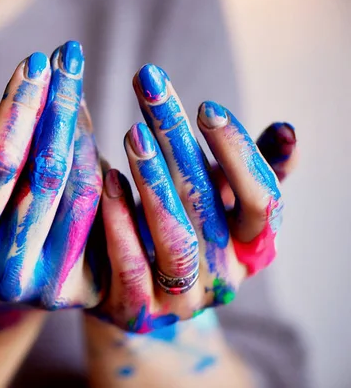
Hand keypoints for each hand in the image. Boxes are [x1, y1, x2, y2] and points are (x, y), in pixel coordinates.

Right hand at [0, 41, 102, 308]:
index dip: (17, 109)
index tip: (35, 61)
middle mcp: (5, 274)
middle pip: (46, 175)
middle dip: (59, 107)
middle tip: (69, 57)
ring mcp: (48, 284)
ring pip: (80, 190)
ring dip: (82, 129)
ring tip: (75, 86)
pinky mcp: (84, 286)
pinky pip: (102, 210)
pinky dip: (97, 162)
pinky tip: (86, 126)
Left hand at [93, 64, 297, 331]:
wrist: (137, 293)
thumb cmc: (182, 229)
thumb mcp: (217, 199)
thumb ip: (249, 169)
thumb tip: (288, 131)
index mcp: (251, 246)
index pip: (261, 199)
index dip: (238, 152)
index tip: (205, 105)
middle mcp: (224, 276)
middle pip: (207, 203)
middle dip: (176, 137)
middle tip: (149, 85)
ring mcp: (182, 300)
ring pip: (175, 240)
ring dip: (153, 182)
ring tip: (131, 134)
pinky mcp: (138, 310)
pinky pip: (130, 266)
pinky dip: (120, 222)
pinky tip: (107, 181)